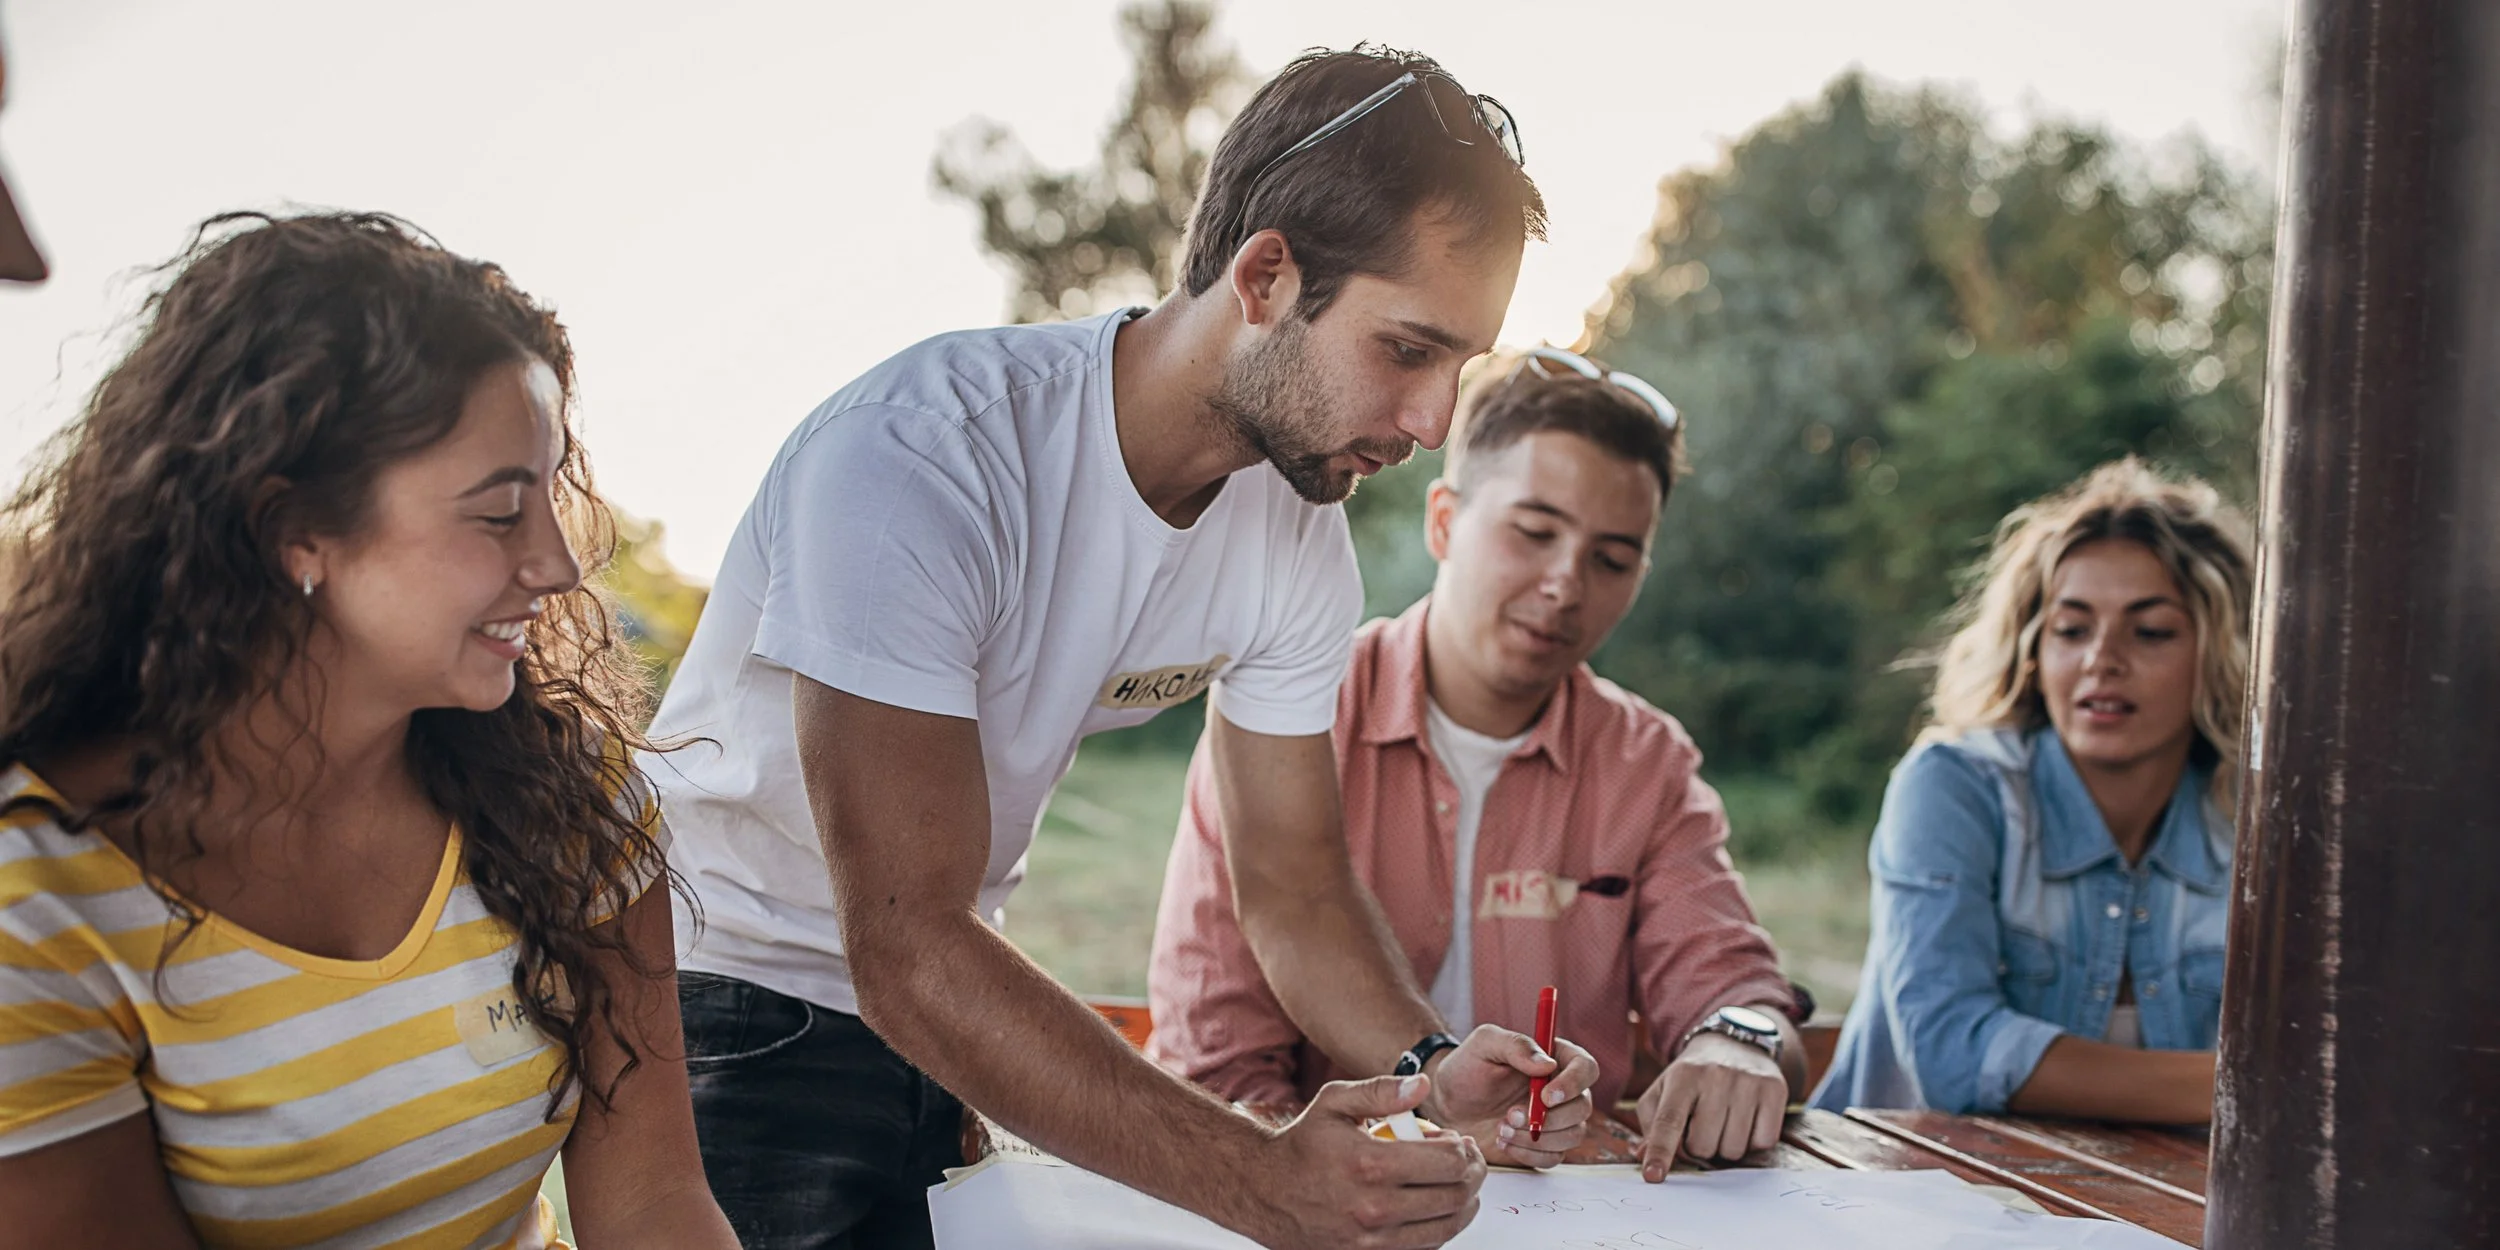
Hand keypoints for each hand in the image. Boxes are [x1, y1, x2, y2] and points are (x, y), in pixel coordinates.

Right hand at [1242, 1074, 1487, 1249]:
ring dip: (1463, 1203)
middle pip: (1455, 1196)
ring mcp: (1373, 1239)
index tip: (1459, 1142)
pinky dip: (1438, 1226)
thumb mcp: (1335, 1103)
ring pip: (1446, 1226)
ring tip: (1457, 1184)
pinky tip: (1433, 1206)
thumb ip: (1382, 1091)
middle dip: (1472, 1175)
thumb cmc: (1303, 1146)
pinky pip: (1424, 1246)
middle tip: (1467, 1162)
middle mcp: (1374, 1207)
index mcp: (1369, 1163)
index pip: (1448, 1162)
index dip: (1464, 1150)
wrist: (1266, 1191)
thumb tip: (1422, 1085)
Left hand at [1420, 1023, 1598, 1169]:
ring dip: (1537, 1137)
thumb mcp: (1485, 1045)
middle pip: (1583, 1106)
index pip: (1586, 1067)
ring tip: (1501, 1127)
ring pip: (1573, 1135)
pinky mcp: (1545, 1146)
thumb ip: (1516, 1046)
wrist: (1448, 1104)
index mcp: (1556, 1058)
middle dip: (1549, 1117)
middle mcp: (1562, 1089)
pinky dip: (1530, 1154)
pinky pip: (1554, 1157)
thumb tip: (1549, 1065)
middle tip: (1510, 1114)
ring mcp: (1556, 1120)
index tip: (1545, 1096)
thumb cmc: (1467, 1068)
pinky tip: (1503, 1141)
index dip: (1573, 1084)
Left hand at [1635, 1032, 1785, 1177]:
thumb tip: (1645, 1156)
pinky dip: (1752, 1141)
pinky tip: (1745, 1119)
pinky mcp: (1774, 1090)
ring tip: (1723, 1120)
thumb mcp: (1663, 1090)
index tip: (1653, 1176)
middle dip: (1698, 1147)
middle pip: (1703, 1146)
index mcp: (1683, 1076)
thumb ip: (1651, 1125)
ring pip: (1733, 1150)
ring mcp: (1748, 1082)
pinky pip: (1762, 1143)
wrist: (1733, 1043)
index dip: (1660, 1151)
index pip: (1669, 1120)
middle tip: (1701, 1124)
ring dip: (1725, 1146)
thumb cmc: (1692, 1077)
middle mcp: (1716, 1075)